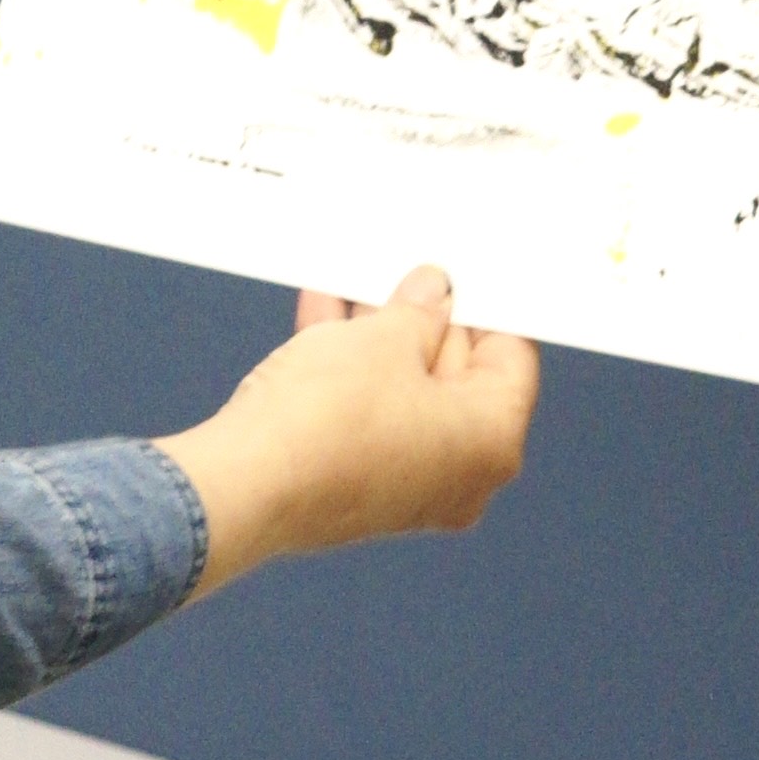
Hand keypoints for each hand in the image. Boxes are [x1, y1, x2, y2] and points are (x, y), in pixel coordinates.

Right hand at [155, 264, 538, 597]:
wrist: (247, 483)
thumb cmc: (328, 420)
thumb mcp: (383, 339)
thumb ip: (417, 311)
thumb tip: (433, 293)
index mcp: (491, 441)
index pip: (511, 359)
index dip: (486, 307)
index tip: (463, 275)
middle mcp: (460, 476)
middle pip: (456, 377)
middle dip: (425, 320)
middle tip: (406, 272)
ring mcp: (408, 486)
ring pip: (404, 394)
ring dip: (379, 338)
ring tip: (355, 283)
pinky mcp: (358, 487)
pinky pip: (368, 415)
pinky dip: (351, 370)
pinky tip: (323, 316)